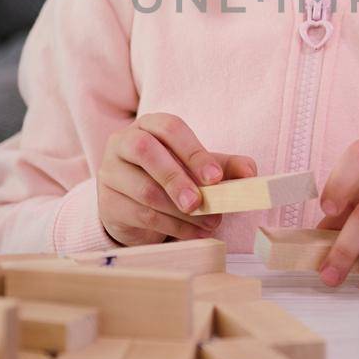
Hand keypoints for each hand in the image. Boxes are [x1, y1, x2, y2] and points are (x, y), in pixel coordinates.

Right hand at [98, 112, 256, 246]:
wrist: (134, 205)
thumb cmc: (169, 176)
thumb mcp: (198, 168)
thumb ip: (224, 166)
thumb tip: (250, 172)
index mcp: (149, 125)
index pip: (169, 128)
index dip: (194, 151)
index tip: (216, 178)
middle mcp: (123, 142)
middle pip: (146, 151)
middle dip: (177, 178)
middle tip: (200, 203)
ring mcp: (110, 172)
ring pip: (145, 190)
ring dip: (180, 212)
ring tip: (209, 223)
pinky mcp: (107, 203)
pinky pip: (141, 215)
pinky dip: (172, 227)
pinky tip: (192, 233)